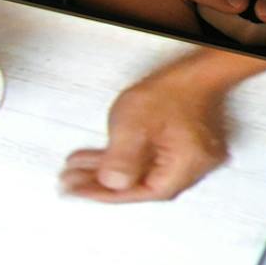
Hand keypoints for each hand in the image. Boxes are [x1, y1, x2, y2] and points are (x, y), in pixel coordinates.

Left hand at [62, 59, 236, 202]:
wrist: (194, 70)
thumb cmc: (170, 90)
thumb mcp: (134, 122)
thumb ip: (121, 158)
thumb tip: (111, 184)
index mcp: (185, 167)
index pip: (142, 192)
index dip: (107, 194)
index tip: (80, 192)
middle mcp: (191, 170)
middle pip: (140, 185)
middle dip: (102, 182)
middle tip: (71, 181)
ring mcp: (187, 160)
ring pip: (140, 172)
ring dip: (108, 169)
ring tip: (76, 169)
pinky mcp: (179, 149)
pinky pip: (146, 160)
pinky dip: (121, 159)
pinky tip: (97, 157)